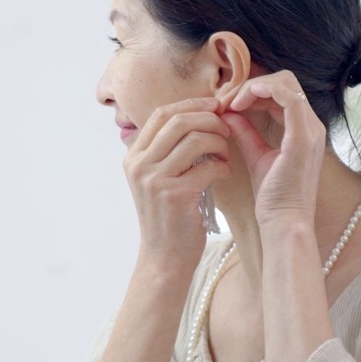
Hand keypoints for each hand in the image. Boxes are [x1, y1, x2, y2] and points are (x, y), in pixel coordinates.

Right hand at [123, 97, 232, 269]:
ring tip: (225, 155)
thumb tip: (197, 117)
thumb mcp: (157, 179)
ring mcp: (154, 180)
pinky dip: (222, 166)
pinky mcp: (173, 195)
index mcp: (133, 157)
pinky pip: (207, 166)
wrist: (164, 257)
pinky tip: (225, 174)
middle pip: (178, 120)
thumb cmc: (169, 216)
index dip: (191, 104)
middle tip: (226, 128)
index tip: (214, 105)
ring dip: (218, 142)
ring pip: (194, 139)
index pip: (162, 114)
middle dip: (209, 119)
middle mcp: (139, 165)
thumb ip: (167, 151)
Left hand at [220, 71, 325, 226]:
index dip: (253, 91)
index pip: (281, 92)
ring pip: (285, 83)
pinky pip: (287, 96)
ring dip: (252, 87)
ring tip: (229, 103)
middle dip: (252, 85)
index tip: (226, 103)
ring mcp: (310, 129)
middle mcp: (311, 125)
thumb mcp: (256, 156)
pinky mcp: (303, 136)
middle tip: (225, 100)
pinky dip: (260, 91)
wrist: (284, 221)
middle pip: (285, 82)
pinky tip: (238, 104)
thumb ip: (246, 133)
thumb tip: (228, 114)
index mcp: (303, 129)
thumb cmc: (273, 197)